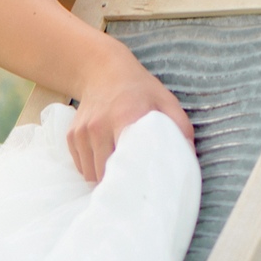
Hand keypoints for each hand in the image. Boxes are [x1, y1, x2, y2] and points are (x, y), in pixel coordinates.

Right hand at [67, 44, 193, 182]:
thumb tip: (190, 158)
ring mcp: (83, 132)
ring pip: (91, 173)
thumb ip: (180, 129)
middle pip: (105, 174)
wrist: (103, 71)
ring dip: (104, 177)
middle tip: (133, 186)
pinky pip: (81, 165)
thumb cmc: (140, 90)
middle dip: (119, 183)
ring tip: (120, 172)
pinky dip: (92, 168)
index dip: (134, 181)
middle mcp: (99, 126)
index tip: (143, 189)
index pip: (126, 163)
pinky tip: (106, 159)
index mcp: (125, 118)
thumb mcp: (166, 102)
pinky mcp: (71, 135)